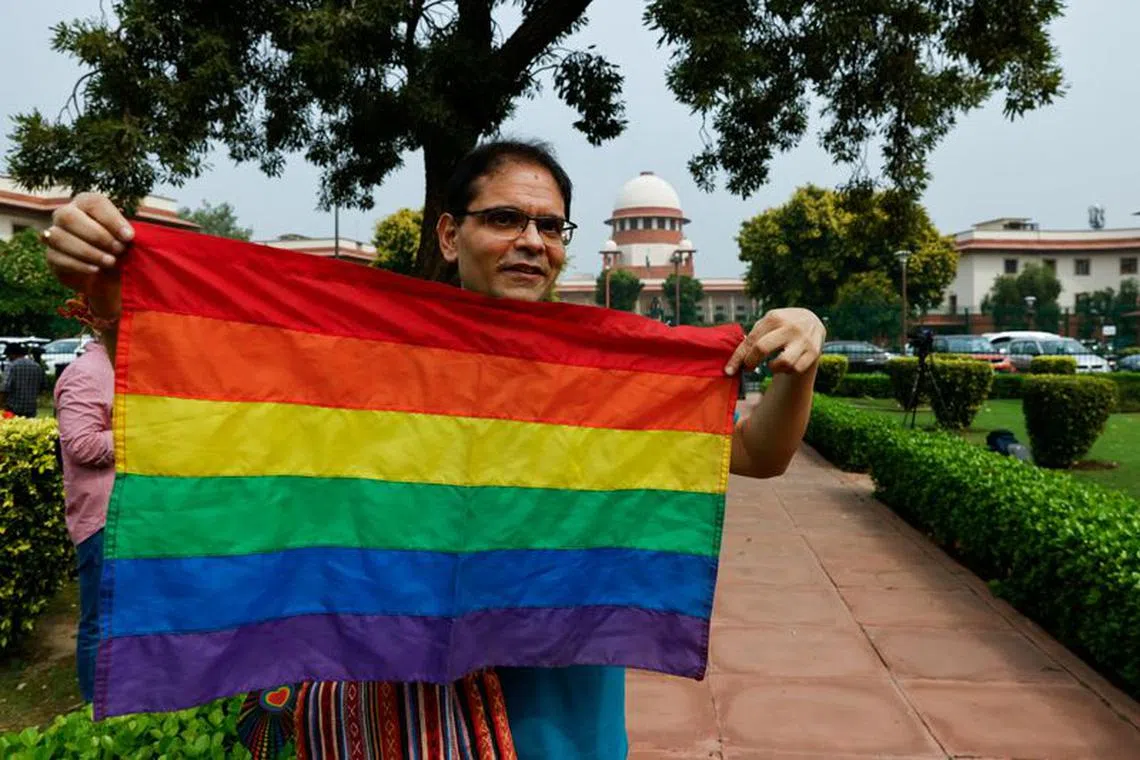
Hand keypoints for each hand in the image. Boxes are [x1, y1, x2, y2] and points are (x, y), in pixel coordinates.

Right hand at [43, 193, 132, 320]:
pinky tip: (96, 269)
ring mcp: (54, 234)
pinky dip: (78, 264)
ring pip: (59, 237)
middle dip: (97, 235)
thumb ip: (128, 233)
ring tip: (111, 262)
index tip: (130, 237)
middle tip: (119, 250)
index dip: (112, 219)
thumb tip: (131, 235)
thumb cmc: (119, 250)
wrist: (108, 277)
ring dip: (88, 251)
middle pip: (69, 217)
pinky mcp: (51, 256)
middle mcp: (66, 214)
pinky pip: (56, 257)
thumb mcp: (128, 240)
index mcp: (86, 203)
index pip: (94, 202)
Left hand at [724, 307, 825, 376]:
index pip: (751, 340)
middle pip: (763, 348)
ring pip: (783, 362)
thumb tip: (736, 361)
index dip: (738, 357)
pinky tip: (786, 364)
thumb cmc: (781, 325)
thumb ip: (754, 337)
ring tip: (772, 364)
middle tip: (748, 367)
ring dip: (773, 368)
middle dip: (751, 362)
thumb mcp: (769, 323)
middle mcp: (790, 327)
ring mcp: (804, 339)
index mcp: (775, 317)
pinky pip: (796, 369)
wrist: (812, 321)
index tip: (729, 371)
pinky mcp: (814, 352)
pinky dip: (787, 370)